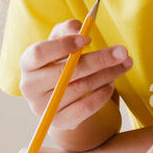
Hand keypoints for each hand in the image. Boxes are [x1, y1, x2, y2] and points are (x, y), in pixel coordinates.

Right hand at [18, 20, 132, 131]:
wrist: (56, 93)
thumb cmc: (59, 59)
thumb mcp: (60, 39)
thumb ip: (69, 29)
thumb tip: (83, 30)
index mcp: (27, 63)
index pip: (40, 53)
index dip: (63, 45)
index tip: (87, 39)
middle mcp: (30, 87)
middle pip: (65, 72)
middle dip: (98, 60)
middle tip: (122, 52)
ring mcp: (43, 107)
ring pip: (80, 88)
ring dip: (107, 75)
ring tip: (124, 64)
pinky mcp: (59, 122)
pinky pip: (85, 108)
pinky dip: (102, 95)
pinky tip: (112, 83)